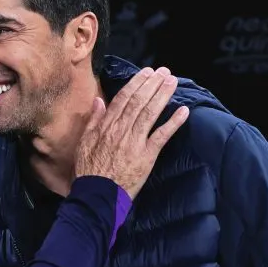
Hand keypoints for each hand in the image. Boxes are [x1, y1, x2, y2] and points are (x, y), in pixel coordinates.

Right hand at [75, 66, 188, 198]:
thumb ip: (93, 120)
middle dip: (152, 84)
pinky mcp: (146, 156)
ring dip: (162, 96)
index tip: (147, 72)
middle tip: (164, 72)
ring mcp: (134, 142)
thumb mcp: (84, 142)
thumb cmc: (89, 170)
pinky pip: (161, 136)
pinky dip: (173, 123)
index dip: (136, 83)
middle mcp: (121, 130)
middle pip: (139, 102)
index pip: (123, 99)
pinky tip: (183, 111)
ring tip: (172, 82)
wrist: (97, 195)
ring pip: (150, 113)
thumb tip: (99, 101)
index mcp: (106, 126)